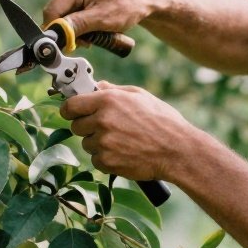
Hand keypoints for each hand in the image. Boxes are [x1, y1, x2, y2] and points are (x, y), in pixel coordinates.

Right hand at [42, 0, 157, 38]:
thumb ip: (77, 25)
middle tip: (89, 41)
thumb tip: (56, 34)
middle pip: (57, 15)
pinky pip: (71, 15)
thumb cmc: (128, 6)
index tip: (69, 45)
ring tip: (96, 33)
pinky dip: (81, 26)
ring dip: (76, 31)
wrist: (143, 0)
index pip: (51, 11)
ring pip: (64, 17)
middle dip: (69, 31)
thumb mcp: (102, 19)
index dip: (57, 31)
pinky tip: (94, 28)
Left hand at [60, 82, 199, 182]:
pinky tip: (123, 153)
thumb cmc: (163, 121)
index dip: (70, 109)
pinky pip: (96, 160)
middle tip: (106, 128)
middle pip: (76, 126)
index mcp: (108, 100)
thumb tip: (98, 86)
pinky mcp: (107, 161)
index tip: (73, 112)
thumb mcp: (140, 96)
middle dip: (87, 127)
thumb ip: (115, 90)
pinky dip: (106, 158)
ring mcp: (103, 142)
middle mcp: (102, 120)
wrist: (177, 151)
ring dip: (98, 144)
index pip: (70, 105)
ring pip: (87, 144)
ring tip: (121, 141)